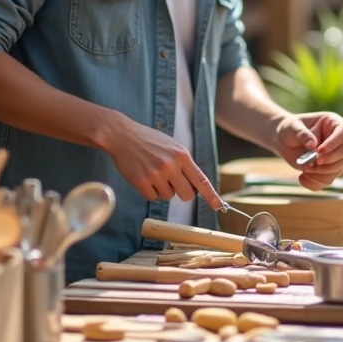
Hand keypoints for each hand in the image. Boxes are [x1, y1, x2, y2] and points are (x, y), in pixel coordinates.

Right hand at [106, 117, 222, 208]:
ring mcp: (155, 174)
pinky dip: (149, 191)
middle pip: (186, 195)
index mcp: (182, 155)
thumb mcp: (172, 146)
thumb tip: (195, 187)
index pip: (201, 179)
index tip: (219, 206)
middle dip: (182, 193)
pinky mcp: (141, 181)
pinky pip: (152, 197)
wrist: (123, 135)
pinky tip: (143, 176)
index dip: (211, 195)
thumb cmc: (149, 141)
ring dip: (162, 189)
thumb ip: (184, 164)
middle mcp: (171, 165)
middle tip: (173, 183)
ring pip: (168, 197)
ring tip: (153, 172)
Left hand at [274, 112, 342, 189]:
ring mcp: (334, 155)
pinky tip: (302, 178)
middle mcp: (338, 140)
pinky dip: (316, 182)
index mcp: (333, 123)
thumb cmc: (290, 129)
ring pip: (339, 168)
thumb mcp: (293, 127)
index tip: (319, 151)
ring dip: (323, 173)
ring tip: (305, 170)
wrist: (284, 141)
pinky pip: (328, 180)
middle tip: (315, 162)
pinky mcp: (328, 169)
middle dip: (331, 161)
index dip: (333, 143)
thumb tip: (312, 144)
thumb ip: (302, 134)